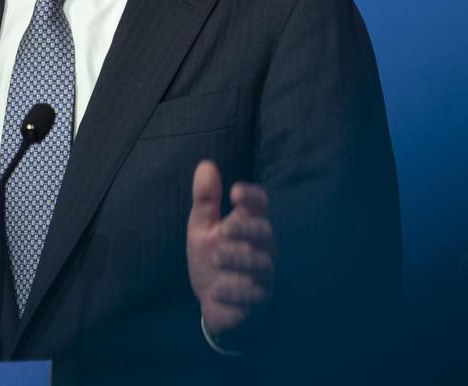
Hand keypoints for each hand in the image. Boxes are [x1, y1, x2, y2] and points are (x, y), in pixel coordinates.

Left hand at [187, 160, 274, 337]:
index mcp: (247, 225)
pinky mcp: (258, 301)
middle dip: (247, 229)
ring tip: (215, 258)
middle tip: (223, 230)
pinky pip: (254, 296)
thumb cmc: (212, 259)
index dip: (252, 196)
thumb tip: (206, 164)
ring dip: (238, 259)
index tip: (234, 191)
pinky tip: (217, 290)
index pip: (259, 204)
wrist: (213, 303)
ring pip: (262, 264)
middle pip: (266, 232)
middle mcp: (260, 247)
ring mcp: (262, 275)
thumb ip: (205, 200)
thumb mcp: (202, 228)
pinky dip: (235, 292)